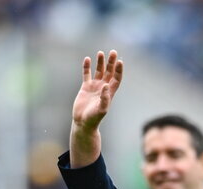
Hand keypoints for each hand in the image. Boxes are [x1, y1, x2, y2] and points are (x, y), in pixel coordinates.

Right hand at [69, 50, 123, 167]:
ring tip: (100, 53)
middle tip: (113, 52)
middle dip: (111, 62)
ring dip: (100, 62)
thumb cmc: (94, 118)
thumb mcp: (101, 109)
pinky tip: (87, 59)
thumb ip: (105, 98)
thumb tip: (106, 85)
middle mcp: (103, 88)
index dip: (119, 70)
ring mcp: (94, 87)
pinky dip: (87, 67)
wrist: (83, 122)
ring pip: (99, 71)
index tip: (119, 61)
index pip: (116, 78)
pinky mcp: (85, 87)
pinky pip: (87, 74)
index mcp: (110, 93)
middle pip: (109, 72)